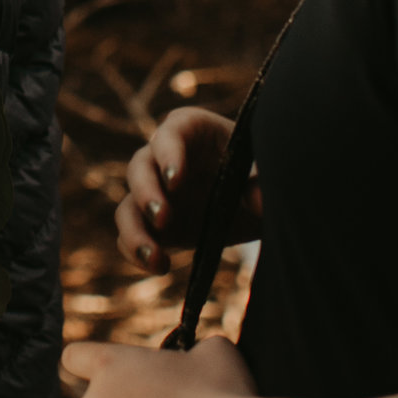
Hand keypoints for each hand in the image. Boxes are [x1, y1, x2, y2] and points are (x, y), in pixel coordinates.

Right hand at [115, 106, 258, 273]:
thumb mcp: (269, 171)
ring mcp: (156, 193)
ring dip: (134, 230)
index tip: (176, 180)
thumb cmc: (262, 172)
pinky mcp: (153, 225)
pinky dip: (135, 250)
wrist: (261, 205)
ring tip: (154, 257)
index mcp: (193, 131)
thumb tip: (257, 200)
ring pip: (128, 205)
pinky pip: (131, 235)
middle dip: (146, 192)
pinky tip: (158, 266)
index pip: (172, 132)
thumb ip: (264, 181)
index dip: (168, 153)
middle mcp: (165, 159)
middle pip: (140, 167)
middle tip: (163, 217)